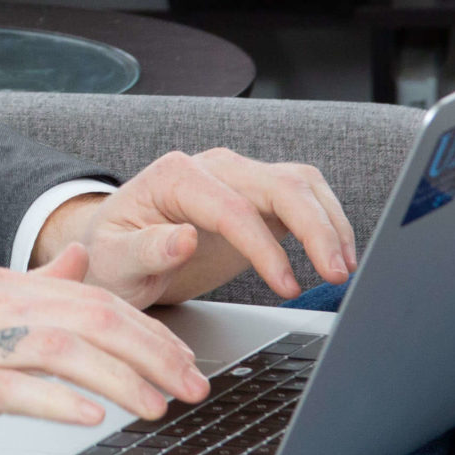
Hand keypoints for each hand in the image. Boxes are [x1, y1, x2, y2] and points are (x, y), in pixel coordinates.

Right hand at [0, 246, 211, 454]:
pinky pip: (13, 387)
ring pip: (63, 349)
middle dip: (154, 352)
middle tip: (195, 387)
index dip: (150, 330)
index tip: (188, 362)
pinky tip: (93, 417)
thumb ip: (29, 290)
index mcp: (0, 287)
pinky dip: (59, 400)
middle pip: (90, 317)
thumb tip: (77, 266)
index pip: (94, 298)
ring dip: (121, 379)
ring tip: (160, 407)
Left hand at [33, 148, 357, 308]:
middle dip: (315, 228)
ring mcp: (238, 178)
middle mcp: (212, 168)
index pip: (232, 207)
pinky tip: (336, 257)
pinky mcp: (257, 198)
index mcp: (174, 177)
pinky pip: (303, 197)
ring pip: (299, 185)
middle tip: (336, 274)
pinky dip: (327, 222)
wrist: (115, 252)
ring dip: (330, 223)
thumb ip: (147, 249)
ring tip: (343, 269)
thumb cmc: (110, 255)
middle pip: (278, 185)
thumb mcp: (114, 261)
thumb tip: (185, 239)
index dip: (264, 248)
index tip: (287, 286)